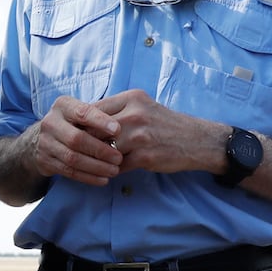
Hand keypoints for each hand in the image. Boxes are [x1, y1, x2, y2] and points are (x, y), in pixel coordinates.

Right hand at [31, 96, 122, 186]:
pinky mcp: (45, 161)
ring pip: (73, 158)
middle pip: (76, 138)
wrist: (42, 138)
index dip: (100, 121)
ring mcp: (45, 143)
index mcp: (63, 106)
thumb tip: (121, 129)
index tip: (118, 130)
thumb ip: (98, 117)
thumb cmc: (73, 123)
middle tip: (118, 157)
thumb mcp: (81, 113)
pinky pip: (69, 172)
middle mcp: (51, 123)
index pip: (82, 112)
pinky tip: (103, 179)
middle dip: (100, 150)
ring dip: (96, 166)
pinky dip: (88, 177)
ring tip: (114, 170)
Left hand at [91, 89, 218, 175]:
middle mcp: (135, 114)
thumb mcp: (143, 106)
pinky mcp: (145, 156)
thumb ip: (118, 110)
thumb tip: (85, 119)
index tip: (75, 133)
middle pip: (95, 130)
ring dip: (98, 159)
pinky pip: (117, 166)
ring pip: (104, 149)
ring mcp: (140, 135)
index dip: (82, 124)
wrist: (196, 140)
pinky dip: (112, 171)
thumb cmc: (166, 124)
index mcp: (132, 98)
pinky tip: (111, 172)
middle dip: (86, 143)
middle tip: (79, 152)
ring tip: (94, 164)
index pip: (94, 109)